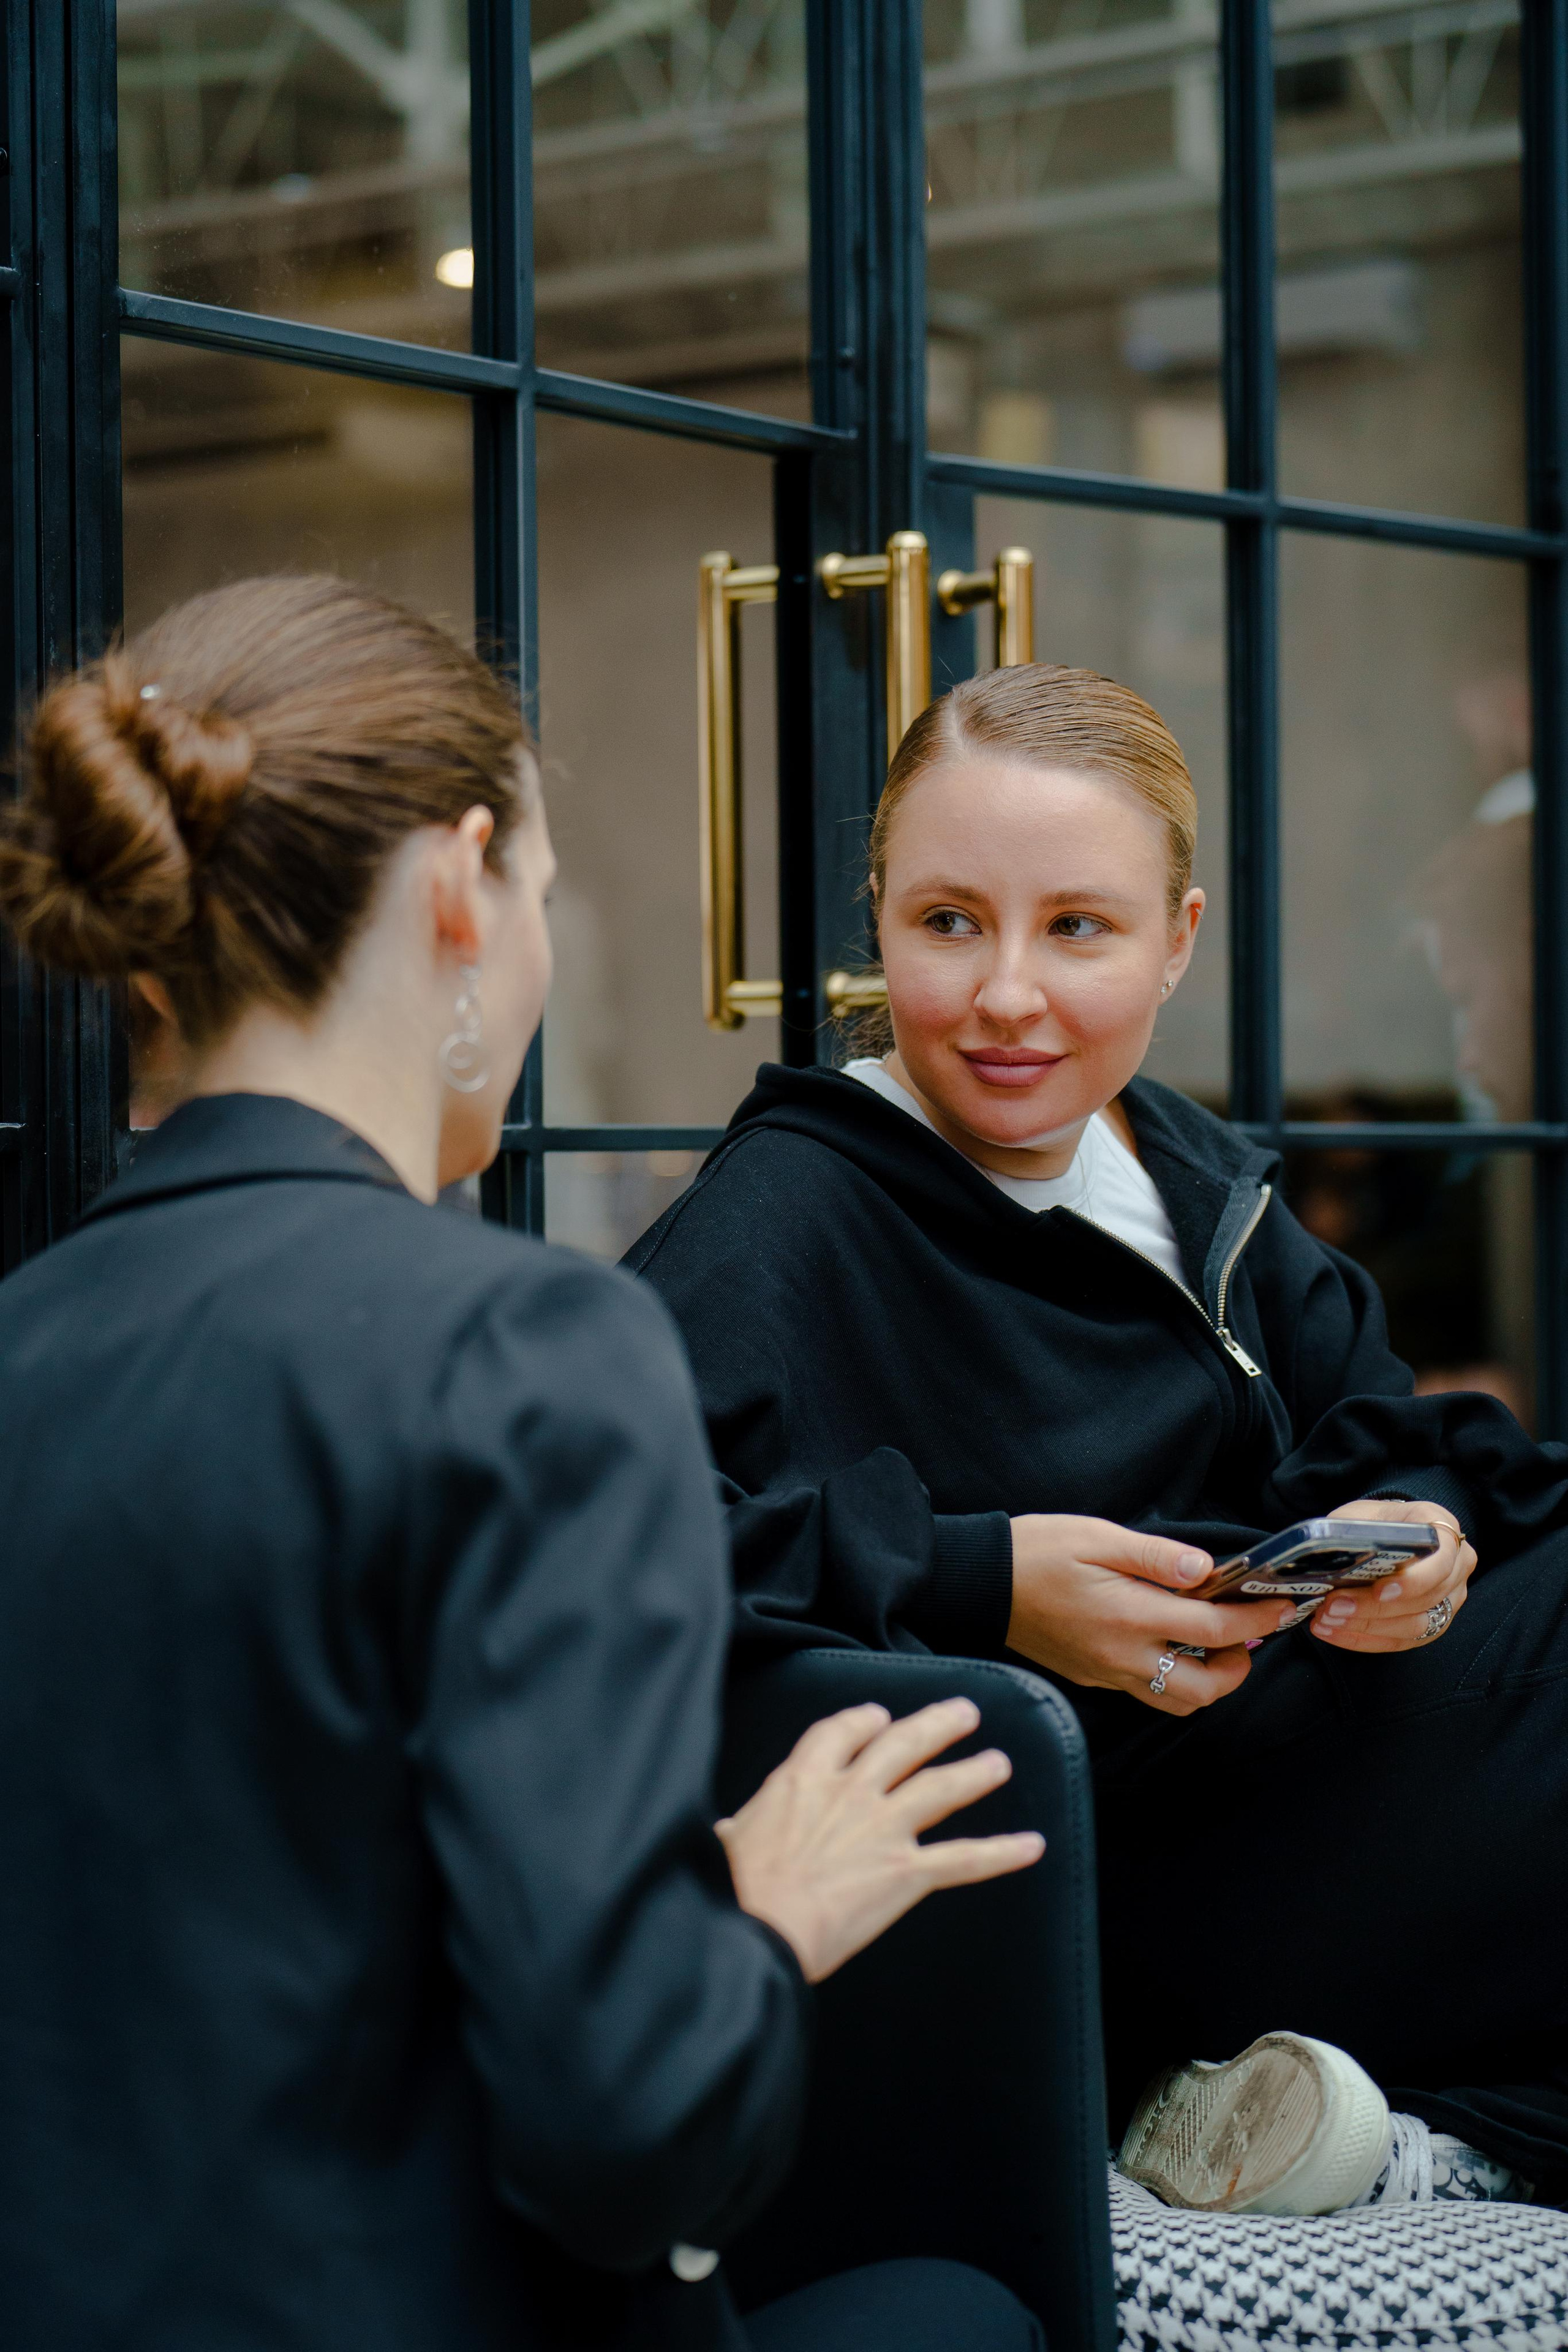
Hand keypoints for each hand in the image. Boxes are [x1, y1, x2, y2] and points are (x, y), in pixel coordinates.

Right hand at [716, 1698, 1043, 1982]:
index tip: (879, 1716)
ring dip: (974, 1772)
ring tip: (999, 1762)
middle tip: (963, 1713)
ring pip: (941, 1788)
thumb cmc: (734, 1890)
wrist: (759, 1928)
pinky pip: (964, 1858)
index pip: (840, 1732)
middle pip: (902, 1743)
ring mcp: (883, 1828)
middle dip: (936, 1725)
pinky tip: (1032, 1846)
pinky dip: (1002, 1852)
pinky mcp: (906, 1872)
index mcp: (802, 1779)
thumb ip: (732, 1832)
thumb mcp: (722, 1842)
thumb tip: (718, 1836)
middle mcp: (850, 1792)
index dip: (864, 1721)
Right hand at [1007, 1514, 1297, 1715]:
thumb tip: (1207, 1569)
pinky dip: (1172, 1676)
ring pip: (1177, 1702)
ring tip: (1211, 1641)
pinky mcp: (1093, 1677)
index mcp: (1129, 1616)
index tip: (1282, 1604)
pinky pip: (1146, 1692)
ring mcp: (1107, 1673)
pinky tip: (1168, 1641)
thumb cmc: (1037, 1550)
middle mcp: (1122, 1657)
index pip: (1215, 1629)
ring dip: (1207, 1680)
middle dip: (1239, 1665)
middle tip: (1245, 1630)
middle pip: (1205, 1689)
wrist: (980, 1582)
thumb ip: (1155, 1556)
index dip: (1257, 1618)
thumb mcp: (1096, 1536)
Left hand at [1313, 1497, 1475, 1651]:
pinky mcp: (1434, 1623)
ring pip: (1415, 1625)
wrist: (1388, 1534)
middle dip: (1374, 1608)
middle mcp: (1457, 1565)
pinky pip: (1402, 1641)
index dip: (1414, 1580)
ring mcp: (1450, 1598)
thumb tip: (1327, 1558)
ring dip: (1365, 1627)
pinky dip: (1364, 1639)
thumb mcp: (1361, 1514)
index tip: (1378, 1591)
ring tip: (1326, 1620)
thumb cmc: (1375, 1522)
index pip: (1442, 1559)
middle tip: (1332, 1607)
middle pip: (1425, 1598)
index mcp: (1443, 1528)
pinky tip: (1333, 1632)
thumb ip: (1352, 1532)